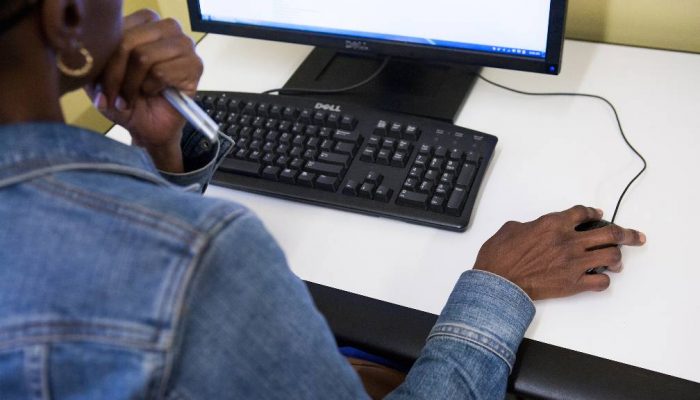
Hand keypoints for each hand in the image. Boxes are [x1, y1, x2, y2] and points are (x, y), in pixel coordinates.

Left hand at [88, 9, 203, 172]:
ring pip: (144, 57)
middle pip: (128, 41)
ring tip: (132, 97)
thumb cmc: (127, 100)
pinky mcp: (195, 65)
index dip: (105, 59)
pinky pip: (162, 72)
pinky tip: (155, 93)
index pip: (116, 29)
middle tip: (114, 97)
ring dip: (133, 84)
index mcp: (143, 22)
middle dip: (115, 74)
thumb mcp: (99, 79)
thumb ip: (92, 60)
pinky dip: (152, 88)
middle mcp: (166, 28)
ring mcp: (184, 45)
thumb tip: (86, 52)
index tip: (100, 84)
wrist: (149, 129)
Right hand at [473, 205, 645, 300]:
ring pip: (611, 255)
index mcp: (552, 224)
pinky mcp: (573, 283)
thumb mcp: (511, 229)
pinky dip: (603, 280)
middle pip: (609, 232)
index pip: (583, 213)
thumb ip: (530, 225)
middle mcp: (568, 241)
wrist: (498, 283)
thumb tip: (535, 228)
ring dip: (617, 257)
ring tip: (617, 260)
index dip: (594, 212)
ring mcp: (573, 263)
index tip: (598, 214)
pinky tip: (599, 278)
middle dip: (626, 233)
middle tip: (635, 236)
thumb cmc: (499, 257)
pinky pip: (601, 281)